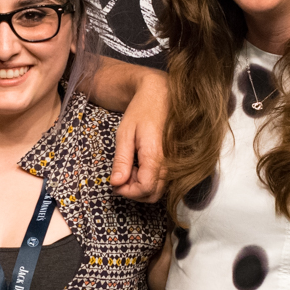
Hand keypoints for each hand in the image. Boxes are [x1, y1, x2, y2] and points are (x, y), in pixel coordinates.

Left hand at [111, 72, 166, 201]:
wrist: (161, 95)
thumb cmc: (141, 111)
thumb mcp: (125, 134)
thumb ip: (121, 160)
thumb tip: (116, 183)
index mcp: (155, 156)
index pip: (145, 189)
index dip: (127, 191)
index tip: (115, 183)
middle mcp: (169, 163)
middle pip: (153, 195)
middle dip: (134, 191)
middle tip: (121, 175)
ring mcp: (173, 163)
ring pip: (158, 190)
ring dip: (141, 185)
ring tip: (129, 167)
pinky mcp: (174, 162)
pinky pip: (162, 181)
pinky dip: (148, 179)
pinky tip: (139, 164)